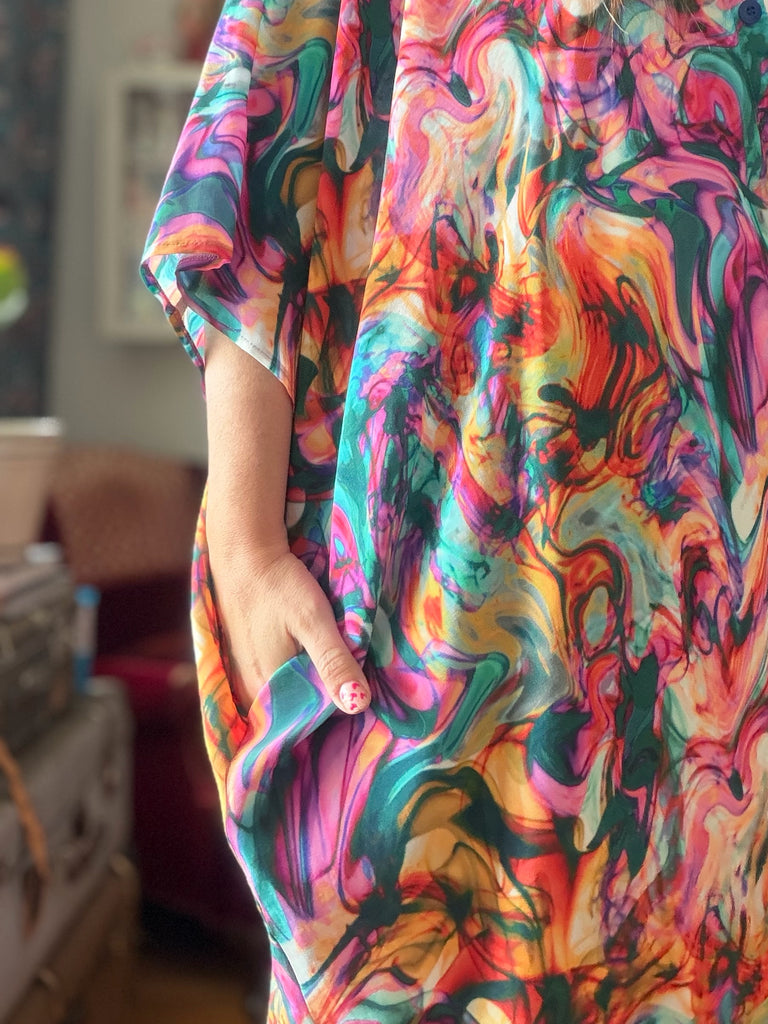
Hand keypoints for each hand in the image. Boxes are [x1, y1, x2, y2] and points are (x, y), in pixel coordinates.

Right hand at [210, 542, 371, 716]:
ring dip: (312, 690)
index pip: (307, 722)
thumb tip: (358, 705)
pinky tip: (315, 665)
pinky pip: (279, 679)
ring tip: (343, 682)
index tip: (363, 710)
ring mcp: (248, 673)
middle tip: (358, 696)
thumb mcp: (313, 621)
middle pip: (297, 710)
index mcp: (267, 689)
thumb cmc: (278, 586)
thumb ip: (333, 662)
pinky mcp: (249, 656)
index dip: (335, 717)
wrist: (243, 552)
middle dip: (325, 707)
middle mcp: (253, 688)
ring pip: (288, 694)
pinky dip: (298, 677)